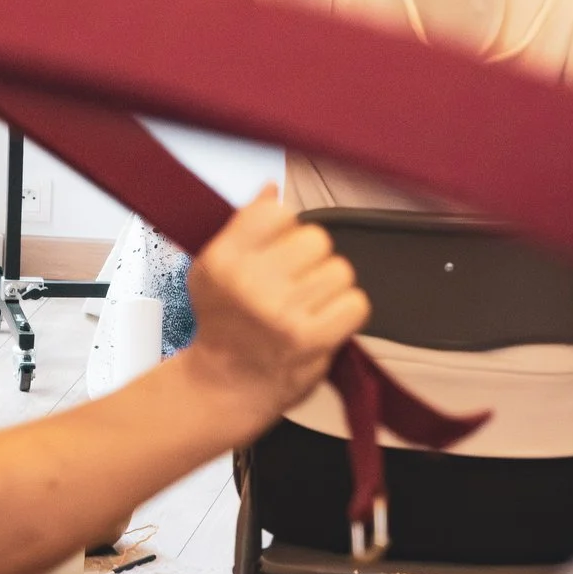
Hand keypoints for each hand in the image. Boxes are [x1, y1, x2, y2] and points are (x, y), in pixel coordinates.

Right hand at [182, 190, 368, 417]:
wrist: (227, 386)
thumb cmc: (224, 326)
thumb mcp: (215, 269)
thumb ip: (246, 225)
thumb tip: (272, 188)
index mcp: (225, 259)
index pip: (278, 211)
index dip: (286, 229)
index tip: (277, 249)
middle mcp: (251, 283)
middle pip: (316, 238)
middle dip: (311, 259)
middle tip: (294, 284)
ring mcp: (283, 313)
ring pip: (340, 269)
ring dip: (330, 287)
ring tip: (307, 305)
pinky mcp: (312, 339)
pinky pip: (356, 303)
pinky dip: (346, 312)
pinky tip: (323, 320)